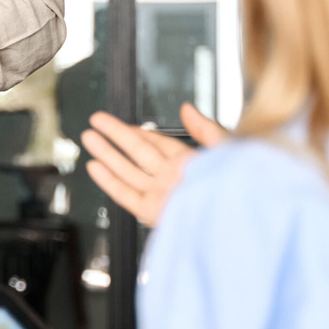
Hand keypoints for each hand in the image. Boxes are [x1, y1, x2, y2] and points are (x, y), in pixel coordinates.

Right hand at [80, 102, 226, 227]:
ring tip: (88, 138)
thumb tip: (187, 108)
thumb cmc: (239, 187)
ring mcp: (161, 194)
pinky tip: (96, 167)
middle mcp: (172, 177)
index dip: (137, 130)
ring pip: (127, 170)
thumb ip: (206, 129)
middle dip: (115, 135)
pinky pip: (126, 193)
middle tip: (96, 120)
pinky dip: (109, 181)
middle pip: (137, 152)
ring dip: (107, 154)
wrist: (235, 220)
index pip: (157, 142)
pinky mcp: (153, 212)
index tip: (119, 121)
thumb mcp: (228, 149)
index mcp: (190, 162)